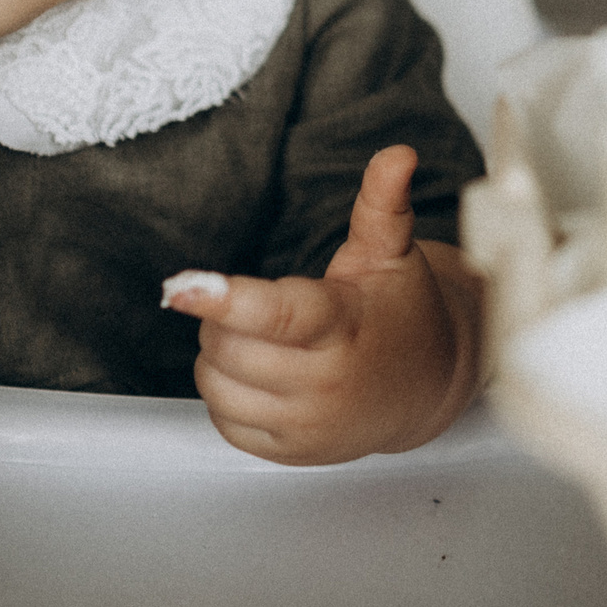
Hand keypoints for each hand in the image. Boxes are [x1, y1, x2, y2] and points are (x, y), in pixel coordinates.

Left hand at [169, 145, 481, 465]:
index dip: (223, 300)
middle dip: (225, 319)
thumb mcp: (392, 254)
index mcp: (344, 326)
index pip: (276, 315)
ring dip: (222, 356)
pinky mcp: (290, 452)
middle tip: (264, 307)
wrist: (426, 390)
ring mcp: (307, 425)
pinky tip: (263, 375)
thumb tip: (397, 153)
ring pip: (216, 384)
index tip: (179, 287)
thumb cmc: (401, 314)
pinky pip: (223, 421)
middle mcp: (326, 383)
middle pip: (228, 346)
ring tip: (263, 340)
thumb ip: (382, 204)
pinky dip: (228, 394)